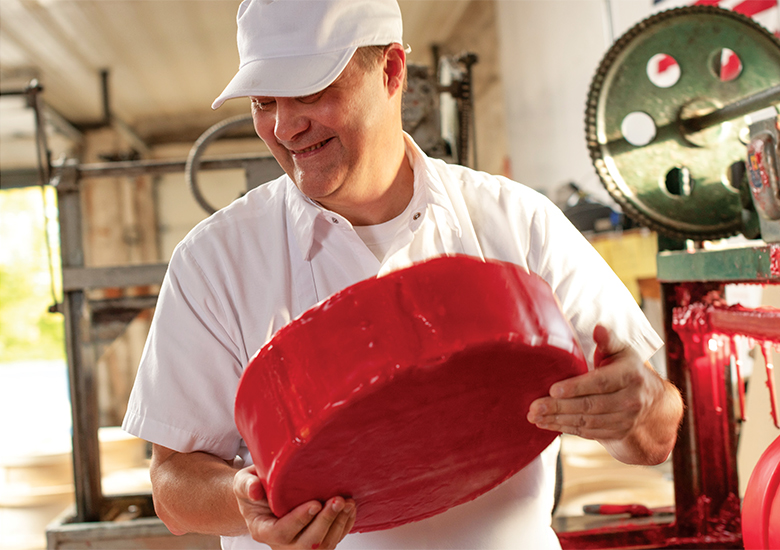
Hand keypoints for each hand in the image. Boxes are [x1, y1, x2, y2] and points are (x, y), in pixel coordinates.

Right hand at [233, 466, 356, 548]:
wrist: (262, 496)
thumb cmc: (254, 488)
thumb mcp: (243, 482)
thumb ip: (247, 484)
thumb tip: (255, 490)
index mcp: (263, 530)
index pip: (281, 533)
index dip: (299, 520)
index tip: (315, 503)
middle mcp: (282, 543)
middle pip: (307, 544)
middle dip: (325, 522)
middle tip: (337, 500)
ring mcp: (299, 544)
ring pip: (323, 546)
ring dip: (338, 524)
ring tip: (346, 502)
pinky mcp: (316, 539)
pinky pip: (333, 539)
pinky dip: (344, 525)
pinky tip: (350, 508)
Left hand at [527, 324, 681, 464]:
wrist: (654, 405)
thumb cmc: (629, 370)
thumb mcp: (623, 352)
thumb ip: (608, 341)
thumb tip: (598, 328)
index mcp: (631, 376)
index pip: (601, 383)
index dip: (576, 387)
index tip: (553, 389)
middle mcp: (630, 400)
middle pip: (590, 405)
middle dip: (559, 407)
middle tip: (534, 406)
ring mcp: (624, 420)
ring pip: (586, 421)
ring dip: (558, 420)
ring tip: (534, 416)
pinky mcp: (616, 433)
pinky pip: (587, 432)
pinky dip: (564, 429)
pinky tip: (546, 424)